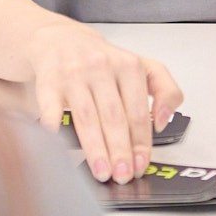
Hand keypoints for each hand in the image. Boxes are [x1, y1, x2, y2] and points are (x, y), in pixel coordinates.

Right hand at [24, 18, 182, 181]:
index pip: (138, 111)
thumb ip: (166, 90)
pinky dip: (54, 129)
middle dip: (120, 150)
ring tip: (102, 172)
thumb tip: (163, 122)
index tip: (141, 165)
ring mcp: (73, 75)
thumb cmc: (104, 62)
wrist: (62, 41)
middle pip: (114, 116)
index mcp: (129, 66)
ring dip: (95, 148)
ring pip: (87, 117)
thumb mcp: (143, 67)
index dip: (141, 142)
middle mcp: (102, 67)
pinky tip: (59, 148)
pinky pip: (51, 110)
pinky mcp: (48, 82)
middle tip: (123, 175)